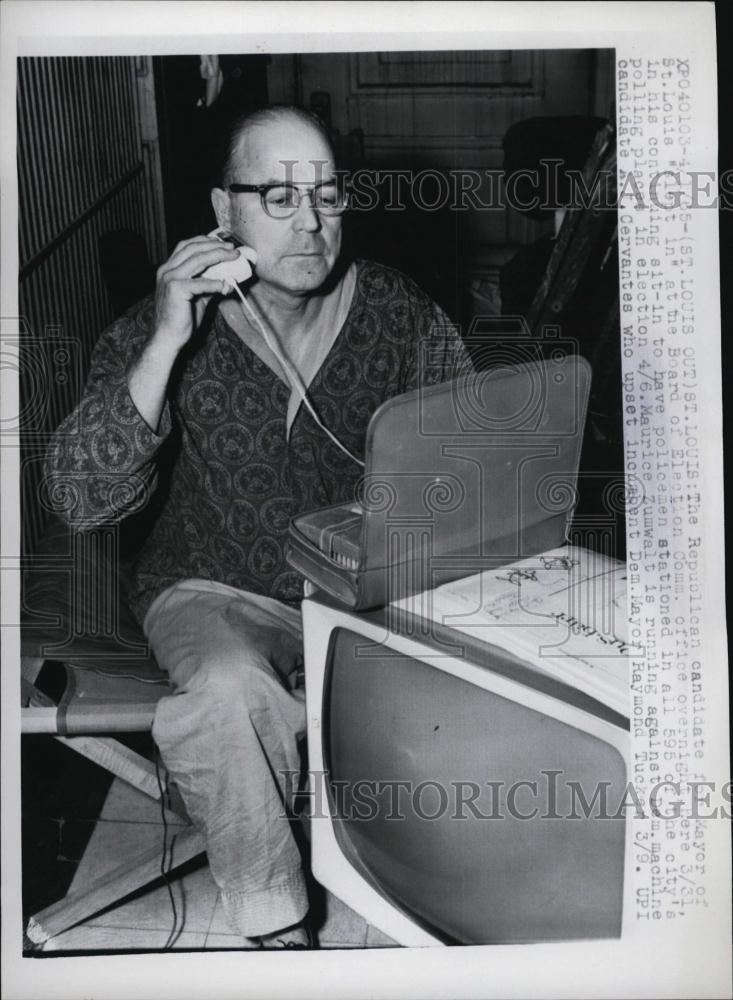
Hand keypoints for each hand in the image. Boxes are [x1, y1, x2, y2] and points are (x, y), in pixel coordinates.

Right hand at [152, 235, 239, 352]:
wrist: (167, 338)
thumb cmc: (180, 319)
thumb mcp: (196, 297)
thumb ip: (207, 285)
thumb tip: (225, 278)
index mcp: (168, 269)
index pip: (186, 246)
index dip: (205, 241)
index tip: (222, 243)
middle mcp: (166, 270)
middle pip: (193, 248)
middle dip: (215, 246)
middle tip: (232, 248)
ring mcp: (169, 278)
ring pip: (197, 260)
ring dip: (218, 256)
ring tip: (233, 257)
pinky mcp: (175, 289)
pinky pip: (200, 282)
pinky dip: (215, 282)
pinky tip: (225, 285)